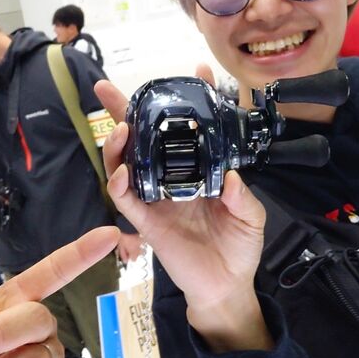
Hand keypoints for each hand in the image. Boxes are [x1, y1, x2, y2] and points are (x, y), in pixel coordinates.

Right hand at [94, 76, 271, 352]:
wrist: (227, 286)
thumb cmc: (239, 248)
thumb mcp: (251, 215)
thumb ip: (242, 195)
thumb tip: (229, 175)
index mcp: (195, 171)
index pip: (185, 131)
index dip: (186, 103)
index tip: (197, 72)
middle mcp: (170, 180)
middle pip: (140, 140)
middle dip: (122, 112)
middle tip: (107, 88)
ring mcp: (155, 200)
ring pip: (125, 164)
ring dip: (118, 145)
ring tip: (120, 128)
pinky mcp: (146, 223)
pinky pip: (126, 200)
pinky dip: (119, 184)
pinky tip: (121, 172)